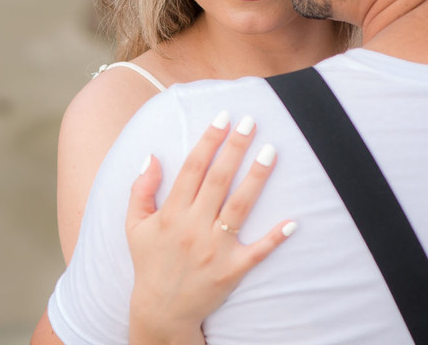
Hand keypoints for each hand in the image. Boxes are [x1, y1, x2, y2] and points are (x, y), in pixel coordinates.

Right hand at [125, 111, 295, 344]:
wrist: (161, 310)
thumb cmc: (149, 262)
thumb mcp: (135, 225)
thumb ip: (141, 189)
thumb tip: (152, 156)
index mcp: (171, 213)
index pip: (192, 168)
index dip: (208, 141)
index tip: (222, 118)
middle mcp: (194, 227)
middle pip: (218, 180)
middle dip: (235, 148)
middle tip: (250, 122)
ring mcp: (215, 249)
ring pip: (240, 207)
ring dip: (256, 177)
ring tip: (271, 151)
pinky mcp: (232, 271)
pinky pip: (257, 252)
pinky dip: (275, 238)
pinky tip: (292, 221)